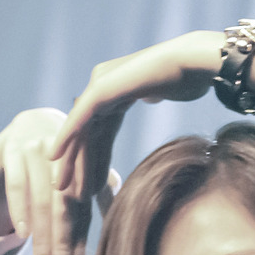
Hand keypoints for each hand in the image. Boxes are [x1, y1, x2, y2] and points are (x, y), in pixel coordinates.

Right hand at [0, 108, 114, 254]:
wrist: (32, 120)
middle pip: (64, 207)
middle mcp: (64, 158)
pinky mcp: (13, 149)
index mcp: (84, 165)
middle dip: (61, 243)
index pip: (81, 210)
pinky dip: (19, 209)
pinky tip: (23, 233)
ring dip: (41, 237)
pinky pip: (16, 183)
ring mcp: (37, 152)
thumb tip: (119, 201)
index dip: (78, 240)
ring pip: (41, 200)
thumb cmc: (64, 155)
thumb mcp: (83, 167)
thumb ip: (98, 185)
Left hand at [52, 31, 222, 194]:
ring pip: (82, 128)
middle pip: (89, 132)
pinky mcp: (104, 87)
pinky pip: (80, 117)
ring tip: (63, 187)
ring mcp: (103, 83)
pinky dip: (67, 137)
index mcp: (121, 89)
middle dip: (80, 164)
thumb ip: (152, 94)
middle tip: (71, 193)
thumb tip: (151, 96)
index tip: (94, 188)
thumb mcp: (165, 91)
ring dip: (71, 159)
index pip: (103, 131)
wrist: (198, 62)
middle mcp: (106, 84)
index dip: (98, 161)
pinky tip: (55, 157)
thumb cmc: (192, 75)